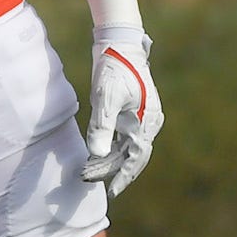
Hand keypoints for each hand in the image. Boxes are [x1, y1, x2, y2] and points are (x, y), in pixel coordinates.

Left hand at [82, 28, 162, 198]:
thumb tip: (97, 154)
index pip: (137, 157)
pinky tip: (96, 155)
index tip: (113, 192)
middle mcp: (147, 122)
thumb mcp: (106, 97)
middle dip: (112, 170)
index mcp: (147, 120)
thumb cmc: (115, 68)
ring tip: (89, 171)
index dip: (125, 176)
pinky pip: (122, 137)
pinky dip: (109, 148)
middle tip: (89, 180)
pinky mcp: (131, 112)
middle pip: (131, 155)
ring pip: (125, 147)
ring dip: (109, 160)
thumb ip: (102, 126)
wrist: (118, 43)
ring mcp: (140, 118)